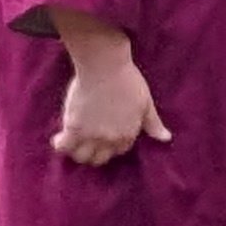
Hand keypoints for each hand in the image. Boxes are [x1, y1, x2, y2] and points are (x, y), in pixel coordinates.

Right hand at [48, 18, 170, 164]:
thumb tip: (166, 138)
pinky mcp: (73, 127)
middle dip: (95, 154)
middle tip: (87, 144)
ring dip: (77, 153)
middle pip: (100, 159)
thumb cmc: (128, 80)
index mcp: (128, 134)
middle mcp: (110, 139)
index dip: (113, 146)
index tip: (106, 139)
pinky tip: (59, 140)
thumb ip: (154, 123)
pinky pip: (64, 147)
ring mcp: (91, 135)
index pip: (120, 151)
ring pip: (81, 157)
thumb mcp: (146, 103)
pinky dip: (60, 146)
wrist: (104, 66)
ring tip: (73, 144)